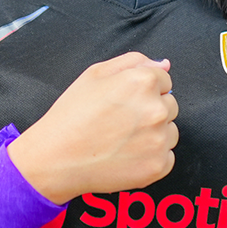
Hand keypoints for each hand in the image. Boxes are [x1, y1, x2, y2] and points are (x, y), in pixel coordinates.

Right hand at [9, 52, 177, 204]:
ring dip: (154, 135)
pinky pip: (167, 157)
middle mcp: (156, 109)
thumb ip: (133, 62)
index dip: (142, 90)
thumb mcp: (94, 74)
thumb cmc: (72, 115)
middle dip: (150, 111)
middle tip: (120, 122)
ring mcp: (159, 140)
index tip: (124, 102)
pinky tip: (126, 156)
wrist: (56, 158)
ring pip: (170, 132)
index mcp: (142, 82)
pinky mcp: (158, 165)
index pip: (164, 80)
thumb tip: (163, 64)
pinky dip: (151, 158)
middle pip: (170, 105)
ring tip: (122, 139)